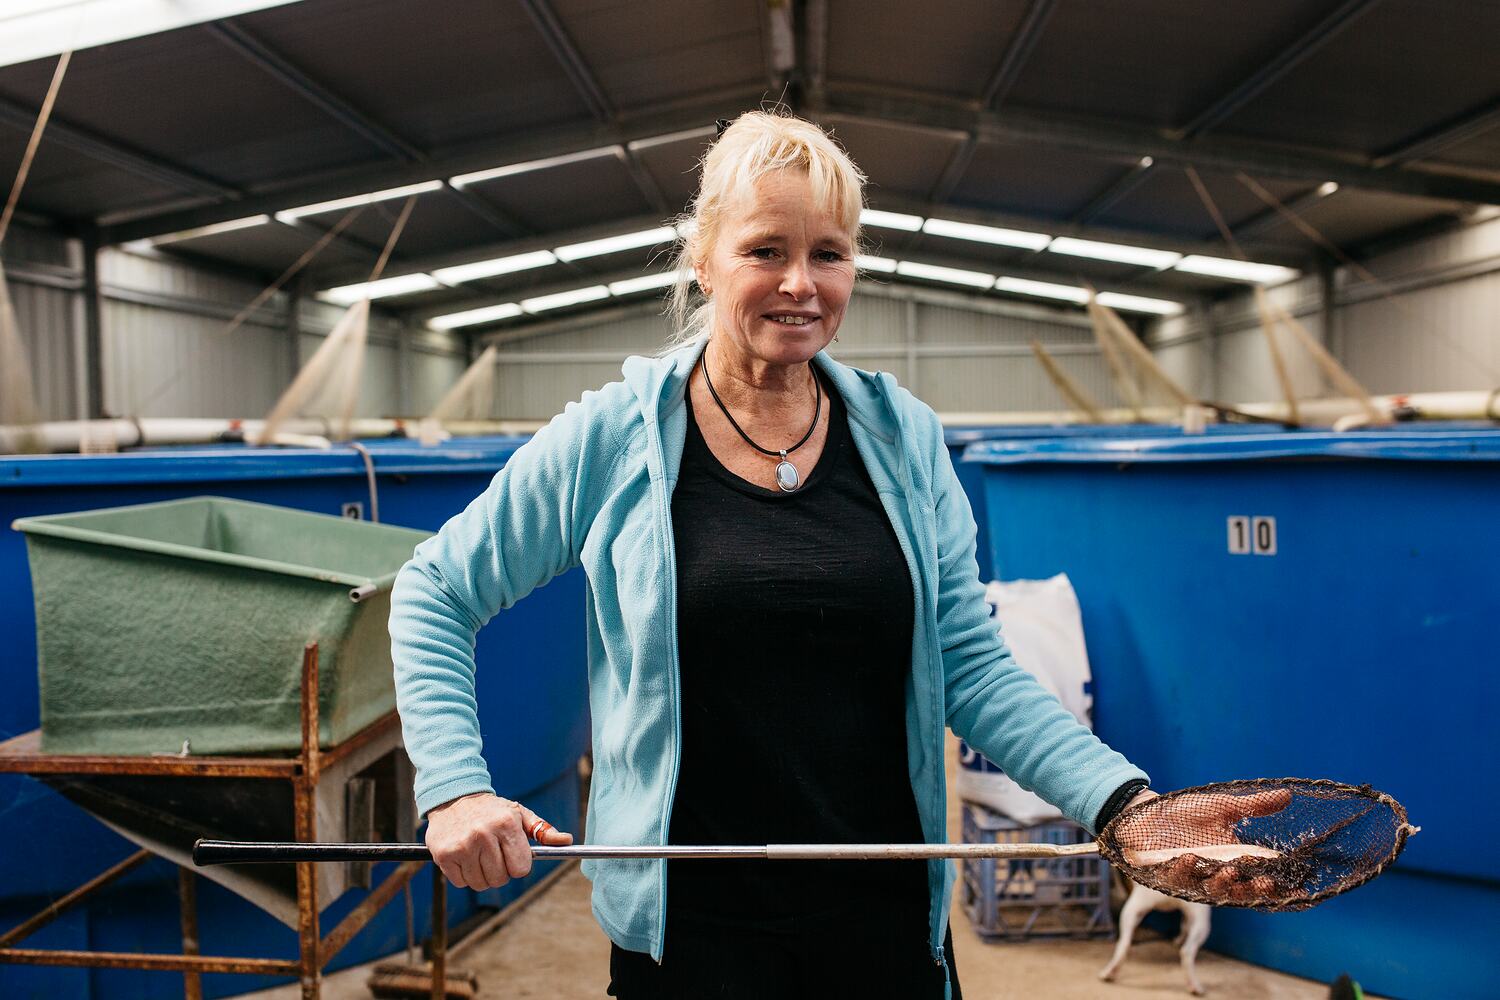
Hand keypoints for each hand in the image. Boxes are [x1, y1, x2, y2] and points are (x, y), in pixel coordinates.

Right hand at [425, 792, 573, 889]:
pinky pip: (461, 883)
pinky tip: (464, 856)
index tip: (511, 856)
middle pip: (500, 879)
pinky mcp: (443, 855)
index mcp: (506, 824)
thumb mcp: (519, 814)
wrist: (454, 798)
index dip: (518, 866)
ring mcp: (462, 845)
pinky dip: (464, 875)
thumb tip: (566, 840)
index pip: (521, 868)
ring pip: (481, 883)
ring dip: (482, 875)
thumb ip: (542, 830)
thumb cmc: (492, 810)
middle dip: (500, 871)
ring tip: (478, 854)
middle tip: (493, 854)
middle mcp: (483, 834)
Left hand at [1114, 788, 1291, 901]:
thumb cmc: (1185, 812)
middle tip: (1265, 883)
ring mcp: (1190, 877)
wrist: (1145, 812)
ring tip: (1228, 870)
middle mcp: (1213, 875)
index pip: (1258, 880)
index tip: (1295, 887)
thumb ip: (1253, 806)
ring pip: (1209, 889)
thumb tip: (1287, 795)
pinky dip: (1182, 870)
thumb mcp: (1222, 806)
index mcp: (1231, 862)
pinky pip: (1175, 878)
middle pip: (1238, 892)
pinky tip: (1188, 858)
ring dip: (1219, 883)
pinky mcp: (1164, 874)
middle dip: (1251, 890)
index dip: (1276, 887)